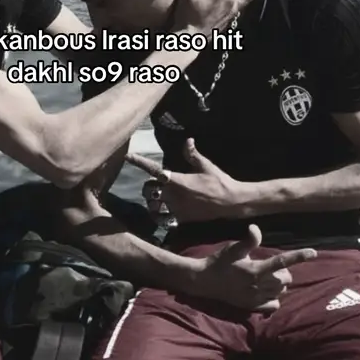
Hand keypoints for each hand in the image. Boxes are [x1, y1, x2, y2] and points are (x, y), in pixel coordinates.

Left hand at [129, 139, 246, 222]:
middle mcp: (174, 195)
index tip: (128, 157)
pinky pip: (163, 218)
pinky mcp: (181, 219)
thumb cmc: (219, 181)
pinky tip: (162, 211)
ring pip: (153, 205)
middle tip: (155, 184)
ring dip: (152, 201)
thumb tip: (187, 140)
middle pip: (148, 189)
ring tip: (157, 198)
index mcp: (178, 180)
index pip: (154, 169)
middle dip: (149, 186)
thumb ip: (192, 154)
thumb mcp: (205, 165)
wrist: (232, 202)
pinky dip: (160, 215)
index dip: (140, 162)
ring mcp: (176, 209)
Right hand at [182, 224, 316, 311]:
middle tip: (273, 265)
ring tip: (269, 276)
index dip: (299, 256)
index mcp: (255, 269)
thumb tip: (256, 228)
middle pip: (285, 278)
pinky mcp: (253, 306)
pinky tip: (267, 291)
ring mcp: (257, 298)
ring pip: (281, 291)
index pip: (282, 261)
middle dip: (284, 270)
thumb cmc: (219, 261)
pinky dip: (275, 297)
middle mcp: (259, 285)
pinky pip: (273, 305)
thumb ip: (248, 240)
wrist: (205, 282)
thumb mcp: (232, 248)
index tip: (313, 252)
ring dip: (280, 283)